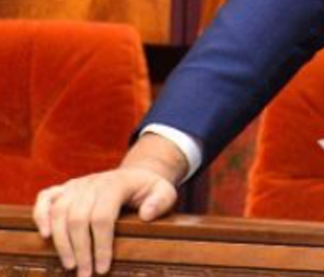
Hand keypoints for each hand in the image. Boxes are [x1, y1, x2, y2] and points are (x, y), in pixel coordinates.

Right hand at [31, 134, 185, 276]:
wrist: (134, 175)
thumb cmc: (148, 189)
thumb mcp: (165, 191)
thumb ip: (161, 201)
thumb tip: (146, 215)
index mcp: (116, 184)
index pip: (103, 216)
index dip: (101, 245)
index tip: (103, 268)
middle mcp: (92, 182)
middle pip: (78, 218)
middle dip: (81, 250)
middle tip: (85, 274)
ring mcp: (76, 184)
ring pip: (59, 212)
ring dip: (61, 242)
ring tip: (70, 265)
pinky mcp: (64, 188)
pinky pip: (45, 198)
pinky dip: (40, 216)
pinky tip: (46, 237)